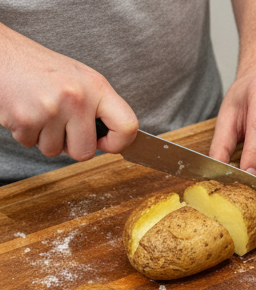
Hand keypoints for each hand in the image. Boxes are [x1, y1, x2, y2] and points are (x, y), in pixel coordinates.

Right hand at [0, 22, 137, 160]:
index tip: (105, 142)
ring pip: (54, 151)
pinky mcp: (26, 119)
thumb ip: (97, 107)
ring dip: (44, 137)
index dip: (119, 143)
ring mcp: (51, 109)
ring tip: (38, 110)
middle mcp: (76, 98)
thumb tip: (113, 140)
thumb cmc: (38, 67)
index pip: (128, 127)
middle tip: (58, 122)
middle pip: (85, 152)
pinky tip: (24, 109)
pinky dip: (26, 132)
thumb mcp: (78, 78)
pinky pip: (31, 144)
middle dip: (70, 145)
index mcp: (95, 86)